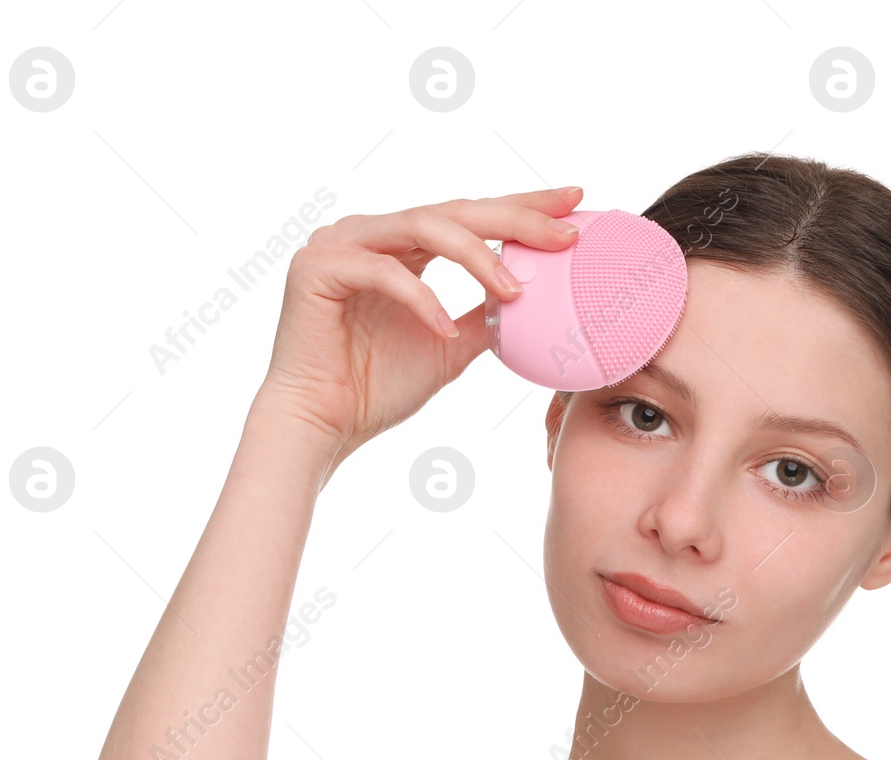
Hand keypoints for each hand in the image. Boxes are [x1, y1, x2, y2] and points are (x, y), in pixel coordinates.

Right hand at [249, 187, 583, 478]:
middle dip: (516, 217)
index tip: (574, 204)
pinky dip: (421, 299)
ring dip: (476, 256)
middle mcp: (370, 232)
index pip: (469, 215)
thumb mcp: (450, 346)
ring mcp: (340, 243)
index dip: (522, 206)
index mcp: (400, 244)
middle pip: (454, 210)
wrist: (321, 424)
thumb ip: (483, 317)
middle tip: (564, 232)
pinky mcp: (316, 267)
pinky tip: (445, 328)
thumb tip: (531, 301)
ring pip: (423, 228)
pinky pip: (382, 272)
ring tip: (514, 289)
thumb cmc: (375, 388)